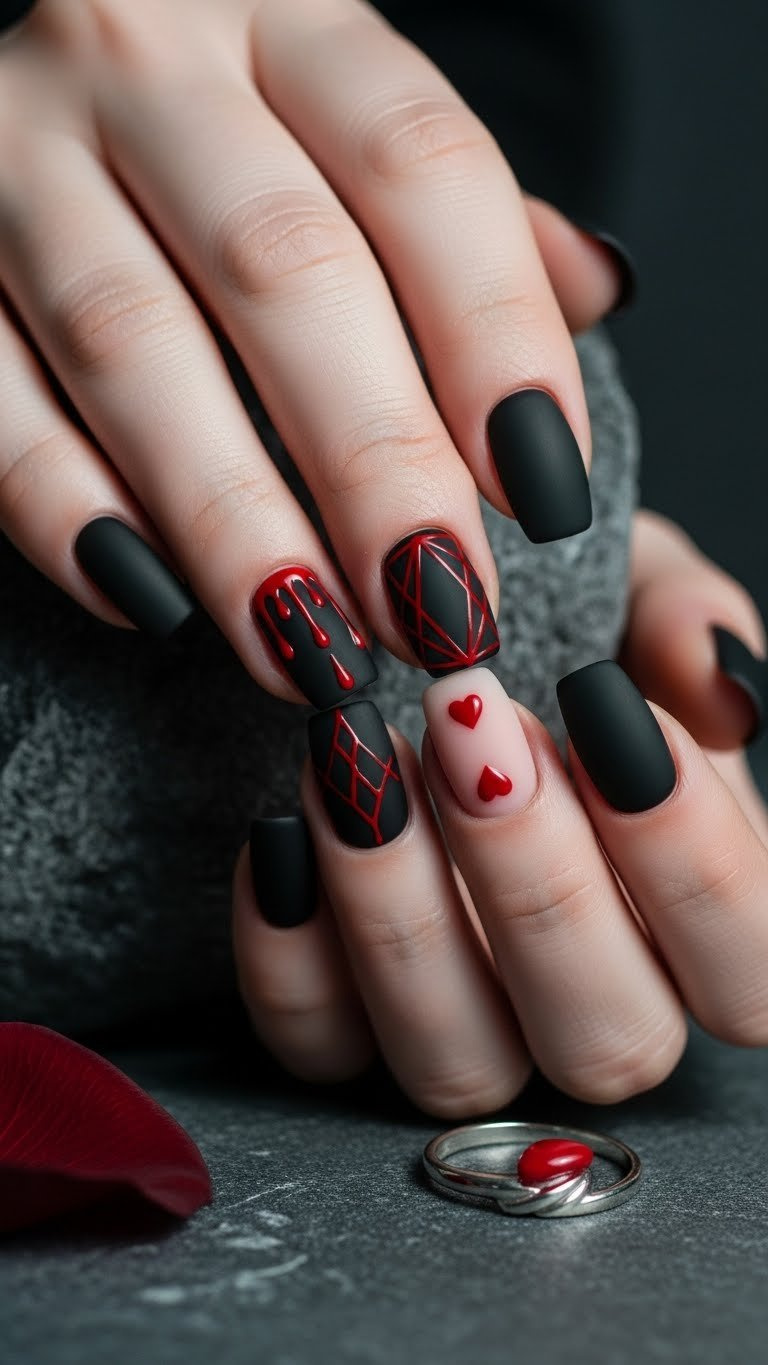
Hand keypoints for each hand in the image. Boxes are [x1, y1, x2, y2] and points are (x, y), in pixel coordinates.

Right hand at [0, 0, 628, 710]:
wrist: (58, 101)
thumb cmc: (244, 138)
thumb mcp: (359, 132)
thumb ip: (473, 219)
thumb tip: (597, 287)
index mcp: (292, 23)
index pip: (418, 164)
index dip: (495, 335)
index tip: (544, 488)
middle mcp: (146, 62)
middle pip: (281, 265)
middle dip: (372, 461)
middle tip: (435, 609)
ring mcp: (17, 153)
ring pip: (128, 345)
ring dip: (230, 519)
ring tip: (313, 646)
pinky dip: (67, 510)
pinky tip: (151, 599)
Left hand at [233, 510, 767, 1115]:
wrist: (416, 649)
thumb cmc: (551, 632)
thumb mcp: (626, 592)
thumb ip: (683, 626)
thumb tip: (719, 689)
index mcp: (696, 925)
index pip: (748, 971)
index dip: (691, 861)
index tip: (607, 706)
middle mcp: (593, 1005)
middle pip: (610, 1041)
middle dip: (537, 878)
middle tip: (470, 716)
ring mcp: (470, 1032)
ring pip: (462, 1062)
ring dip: (401, 910)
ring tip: (356, 749)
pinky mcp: (347, 1033)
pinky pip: (321, 1044)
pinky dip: (288, 949)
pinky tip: (282, 830)